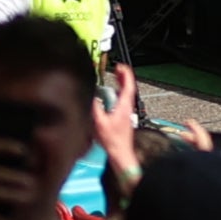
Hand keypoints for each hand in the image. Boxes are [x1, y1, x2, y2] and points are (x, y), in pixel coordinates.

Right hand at [94, 60, 145, 184]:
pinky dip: (119, 93)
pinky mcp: (124, 117)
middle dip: (123, 76)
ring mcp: (126, 112)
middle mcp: (127, 108)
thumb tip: (91, 97)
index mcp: (123, 106)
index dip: (125, 74)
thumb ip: (95, 108)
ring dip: (121, 84)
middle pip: (128, 87)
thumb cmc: (112, 141)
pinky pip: (123, 100)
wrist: (120, 153)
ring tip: (115, 77)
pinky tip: (112, 94)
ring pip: (126, 94)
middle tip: (117, 68)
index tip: (120, 66)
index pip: (128, 85)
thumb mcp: (99, 123)